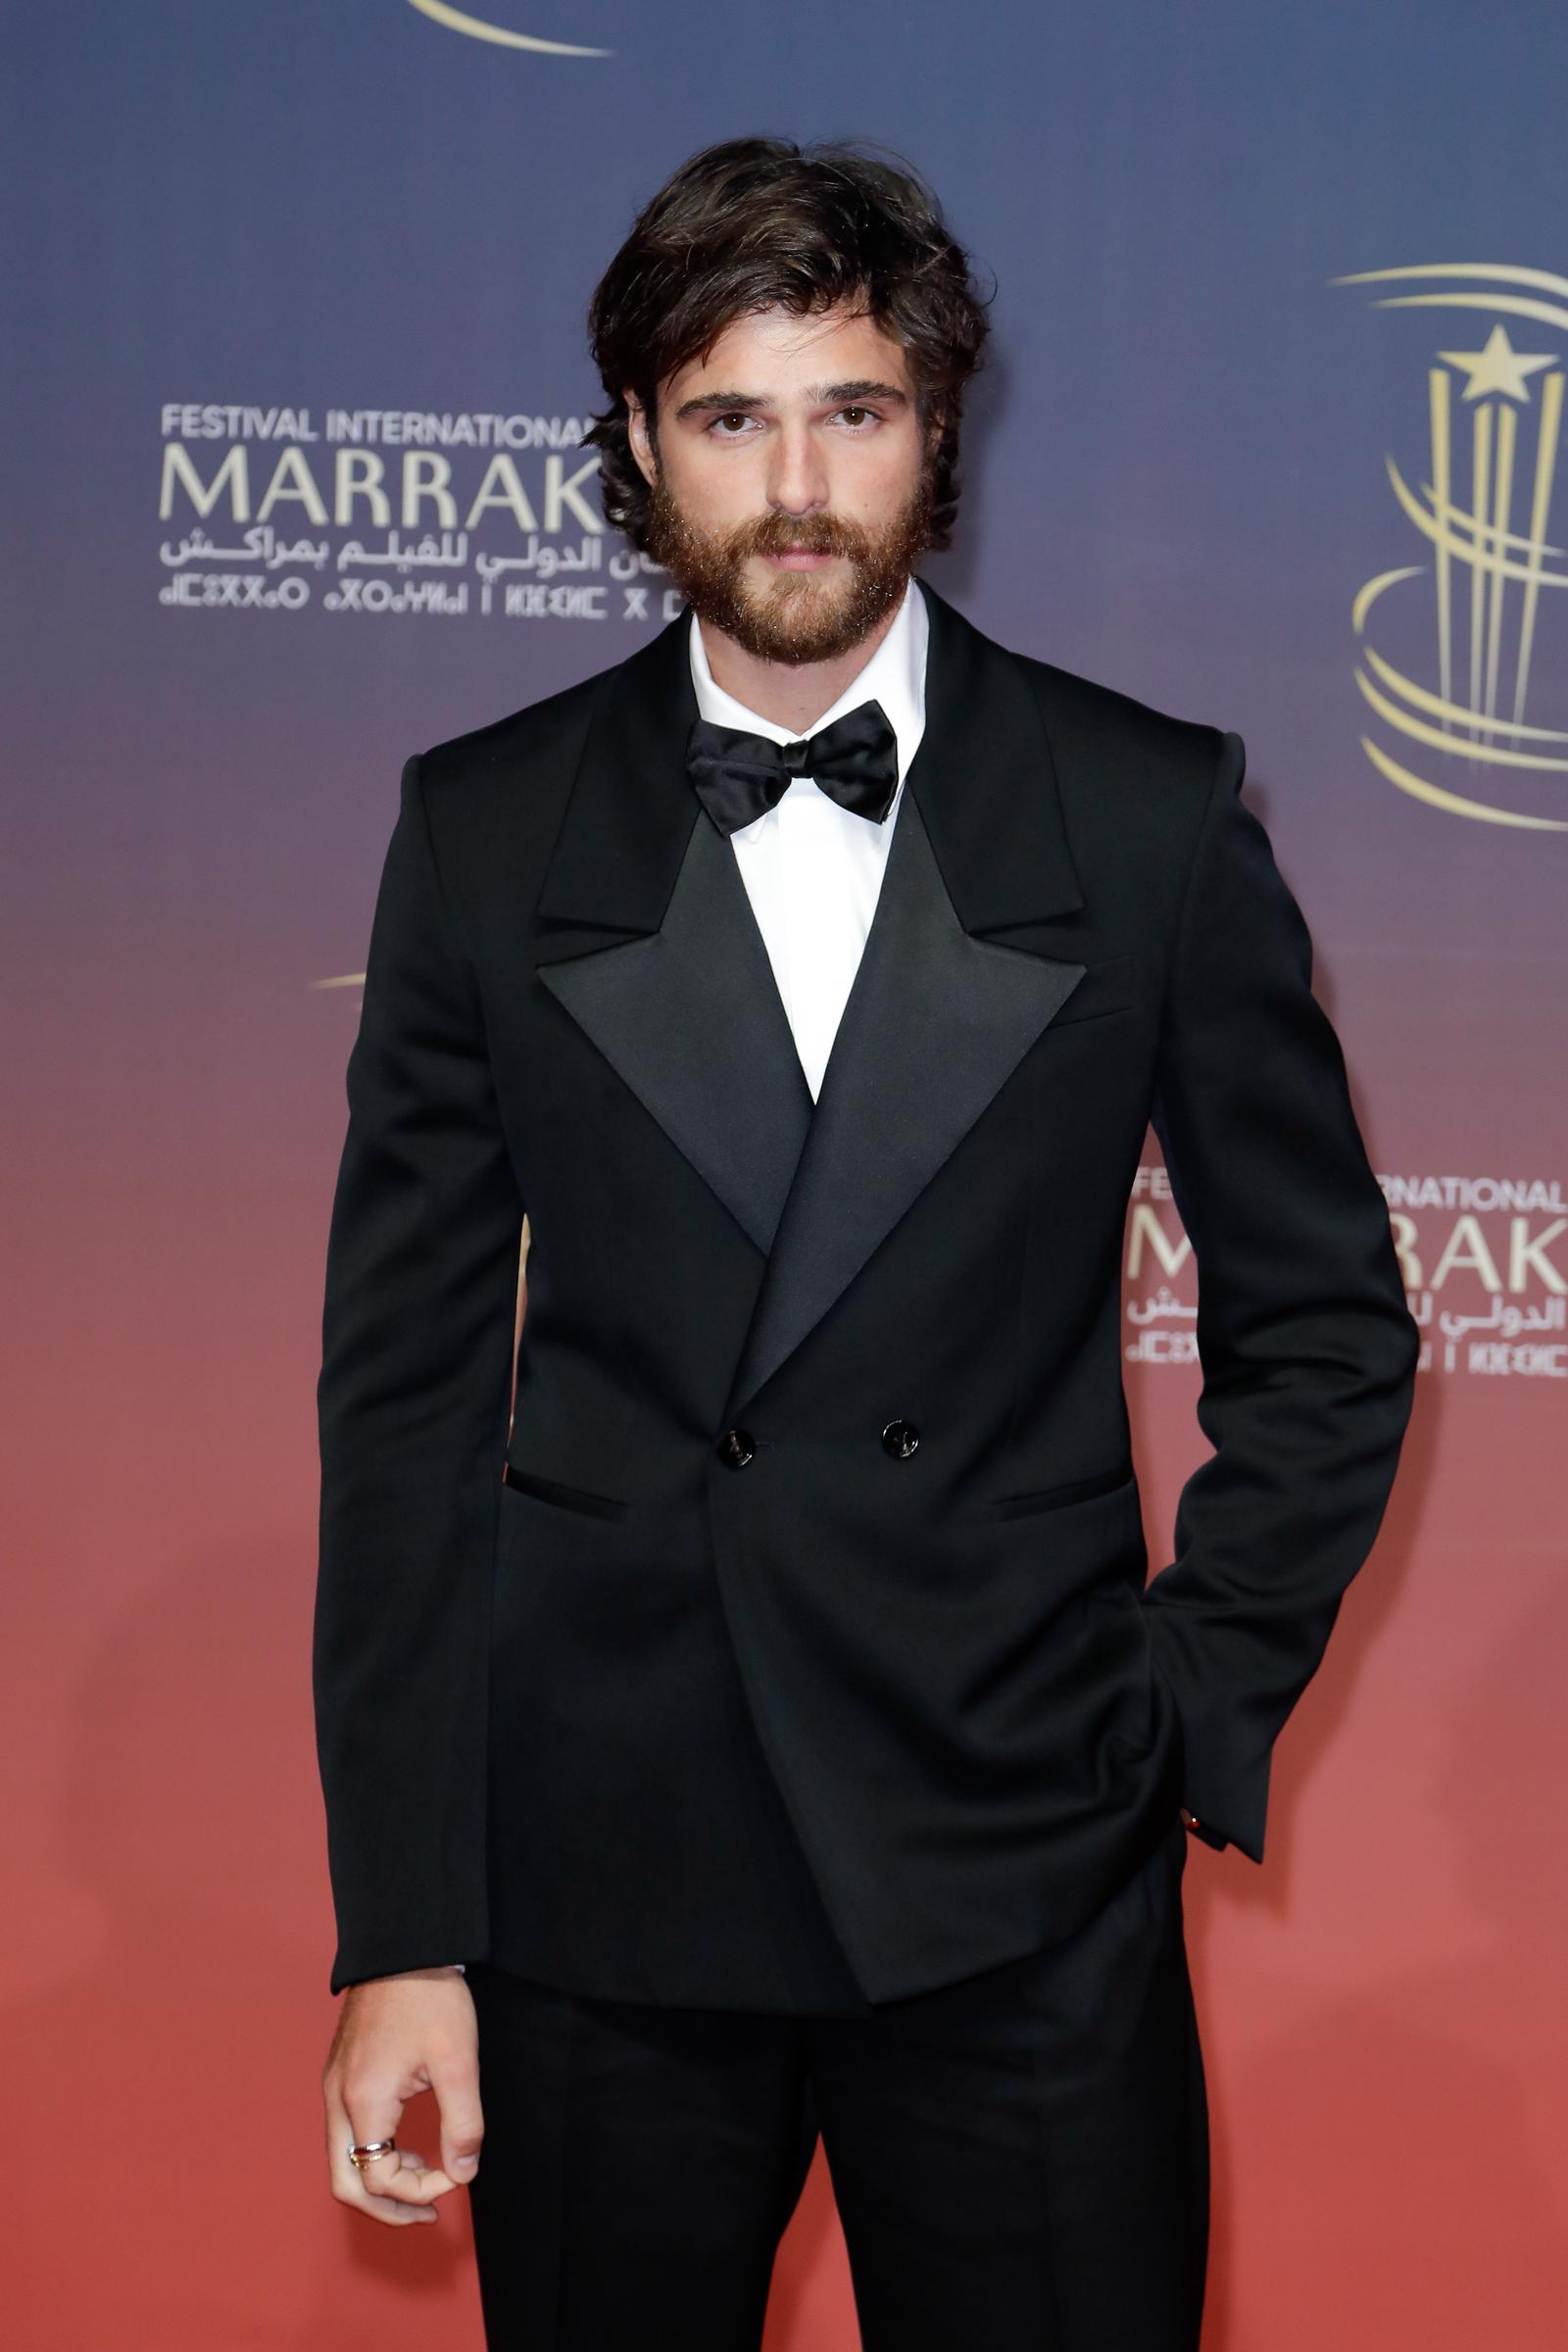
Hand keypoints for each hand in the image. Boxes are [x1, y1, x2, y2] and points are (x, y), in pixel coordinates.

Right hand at [322, 1966, 481, 2225]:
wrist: (403, 1945)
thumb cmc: (430, 1996)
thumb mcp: (458, 2061)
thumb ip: (463, 2123)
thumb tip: (463, 2172)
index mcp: (363, 2100)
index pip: (380, 2177)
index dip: (421, 2189)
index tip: (458, 2172)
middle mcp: (337, 2098)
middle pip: (346, 2183)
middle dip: (388, 2206)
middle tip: (429, 2215)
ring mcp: (334, 2086)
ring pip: (343, 2160)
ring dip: (381, 2180)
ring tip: (427, 2179)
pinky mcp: (341, 2074)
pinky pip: (348, 2133)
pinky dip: (375, 2153)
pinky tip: (410, 2144)